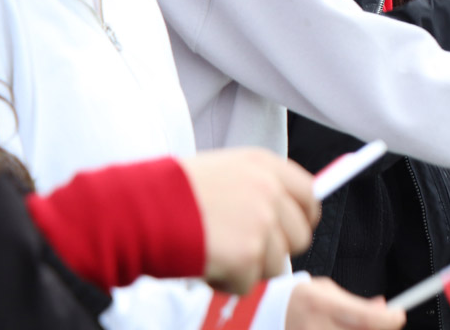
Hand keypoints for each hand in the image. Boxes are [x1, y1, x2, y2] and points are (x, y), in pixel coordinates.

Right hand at [180, 149, 317, 293]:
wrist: (139, 210)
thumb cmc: (172, 193)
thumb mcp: (225, 172)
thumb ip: (259, 188)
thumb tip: (287, 214)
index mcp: (266, 165)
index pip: (310, 194)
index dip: (303, 219)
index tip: (290, 233)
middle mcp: (271, 190)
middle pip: (300, 236)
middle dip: (276, 251)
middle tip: (244, 252)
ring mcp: (262, 222)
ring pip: (277, 265)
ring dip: (248, 268)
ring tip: (215, 252)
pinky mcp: (249, 254)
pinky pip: (249, 284)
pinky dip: (227, 283)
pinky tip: (205, 263)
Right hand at [287, 279, 404, 329]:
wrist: (266, 315)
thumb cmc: (302, 300)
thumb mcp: (327, 291)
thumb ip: (355, 302)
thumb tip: (385, 308)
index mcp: (321, 305)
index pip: (364, 317)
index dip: (388, 319)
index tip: (399, 315)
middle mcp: (315, 327)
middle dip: (379, 329)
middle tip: (382, 321)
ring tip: (354, 324)